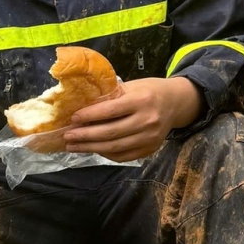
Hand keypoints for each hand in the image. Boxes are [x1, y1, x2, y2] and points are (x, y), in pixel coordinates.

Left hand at [63, 76, 203, 161]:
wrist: (175, 103)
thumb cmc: (149, 91)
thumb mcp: (132, 87)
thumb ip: (112, 97)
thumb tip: (82, 108)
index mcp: (142, 100)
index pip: (110, 111)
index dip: (89, 116)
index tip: (73, 118)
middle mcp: (147, 120)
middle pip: (110, 133)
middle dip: (85, 136)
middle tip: (67, 136)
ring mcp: (150, 138)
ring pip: (114, 147)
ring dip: (91, 148)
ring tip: (74, 146)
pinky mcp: (150, 149)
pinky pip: (123, 156)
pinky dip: (106, 154)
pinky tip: (93, 149)